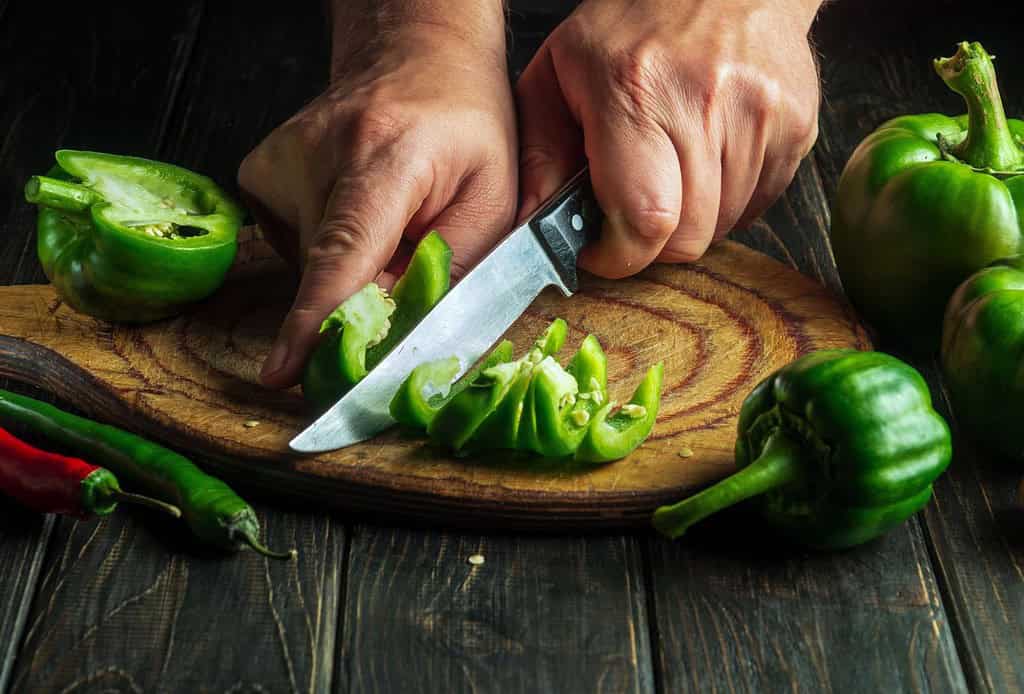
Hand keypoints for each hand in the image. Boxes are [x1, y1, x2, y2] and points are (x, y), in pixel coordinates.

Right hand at [239, 7, 514, 387]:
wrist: (417, 54)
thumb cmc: (466, 123)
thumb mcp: (495, 197)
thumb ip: (455, 269)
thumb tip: (409, 336)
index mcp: (386, 156)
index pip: (343, 251)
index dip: (315, 319)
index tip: (283, 370)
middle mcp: (318, 153)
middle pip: (328, 273)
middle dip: (369, 296)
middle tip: (409, 260)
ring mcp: (281, 161)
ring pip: (310, 265)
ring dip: (354, 268)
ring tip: (389, 220)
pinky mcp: (260, 175)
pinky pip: (294, 245)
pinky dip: (330, 248)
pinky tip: (357, 212)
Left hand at [515, 0, 821, 277]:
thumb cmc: (634, 22)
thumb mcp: (559, 72)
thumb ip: (539, 153)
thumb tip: (530, 223)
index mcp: (635, 92)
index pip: (644, 219)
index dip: (621, 256)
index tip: (601, 251)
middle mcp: (705, 105)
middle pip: (688, 236)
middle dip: (653, 245)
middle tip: (632, 215)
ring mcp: (760, 115)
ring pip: (723, 226)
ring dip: (691, 220)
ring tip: (671, 173)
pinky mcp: (796, 125)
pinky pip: (758, 203)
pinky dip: (729, 201)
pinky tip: (707, 159)